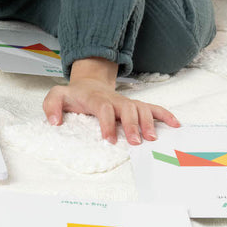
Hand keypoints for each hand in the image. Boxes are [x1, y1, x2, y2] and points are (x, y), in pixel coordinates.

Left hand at [43, 74, 179, 144]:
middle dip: (132, 125)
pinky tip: (175, 124)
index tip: (108, 139)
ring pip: (141, 108)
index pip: (103, 108)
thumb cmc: (74, 95)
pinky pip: (153, 108)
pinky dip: (165, 114)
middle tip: (136, 142)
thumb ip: (51, 106)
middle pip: (127, 109)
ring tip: (152, 138)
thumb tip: (54, 121)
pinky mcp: (135, 105)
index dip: (107, 123)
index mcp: (95, 99)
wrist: (89, 84)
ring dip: (149, 122)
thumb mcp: (57, 95)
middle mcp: (114, 100)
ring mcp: (126, 102)